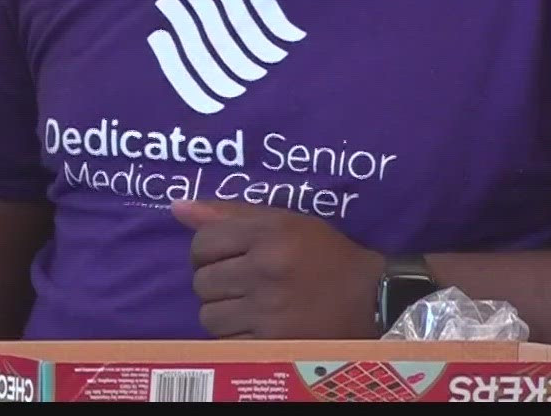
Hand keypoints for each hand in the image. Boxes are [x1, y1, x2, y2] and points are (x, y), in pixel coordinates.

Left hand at [171, 199, 384, 339]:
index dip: (206, 253)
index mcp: (269, 234)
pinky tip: (257, 326)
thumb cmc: (325, 255)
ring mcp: (269, 309)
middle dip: (214, 283)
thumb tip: (176, 207)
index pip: (202, 243)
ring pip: (209, 315)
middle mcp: (266, 269)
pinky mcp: (274, 342)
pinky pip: (227, 341)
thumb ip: (229, 213)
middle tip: (239, 284)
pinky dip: (236, 336)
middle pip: (202, 281)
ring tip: (248, 307)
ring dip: (222, 313)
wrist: (374, 299)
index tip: (223, 258)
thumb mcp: (285, 221)